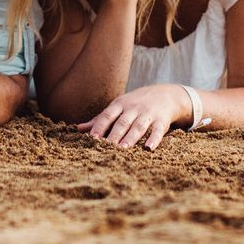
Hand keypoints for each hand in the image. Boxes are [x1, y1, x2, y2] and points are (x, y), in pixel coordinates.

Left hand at [77, 84, 191, 149]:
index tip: (92, 139)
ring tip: (124, 149)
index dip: (99, 127)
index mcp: (120, 104)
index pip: (107, 116)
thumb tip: (78, 128)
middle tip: (106, 148)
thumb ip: (100, 119)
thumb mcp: (118, 106)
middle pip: (122, 123)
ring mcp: (148, 114)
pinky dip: (154, 139)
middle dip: (114, 135)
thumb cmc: (136, 103)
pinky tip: (149, 148)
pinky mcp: (161, 120)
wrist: (165, 94)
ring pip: (138, 127)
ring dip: (131, 138)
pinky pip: (157, 130)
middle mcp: (133, 108)